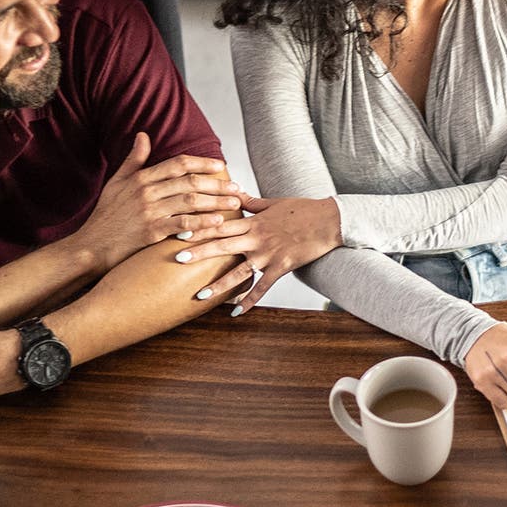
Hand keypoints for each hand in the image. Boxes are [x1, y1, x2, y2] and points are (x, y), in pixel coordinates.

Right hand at [71, 132, 240, 269]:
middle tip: (236, 187)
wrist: (92, 245)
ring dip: (215, 201)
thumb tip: (143, 135)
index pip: (177, 164)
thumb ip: (133, 160)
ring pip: (190, 201)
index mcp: (140, 178)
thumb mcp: (116, 183)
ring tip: (234, 203)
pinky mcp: (151, 231)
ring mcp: (149, 211)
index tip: (220, 165)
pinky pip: (182, 224)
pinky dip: (201, 222)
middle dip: (216, 183)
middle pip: (189, 181)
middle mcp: (146, 191)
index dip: (201, 163)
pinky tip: (217, 222)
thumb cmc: (106, 215)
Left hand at [176, 195, 340, 311]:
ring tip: (199, 295)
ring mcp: (269, 255)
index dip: (199, 228)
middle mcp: (257, 239)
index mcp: (253, 222)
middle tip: (177, 259)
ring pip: (238, 272)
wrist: (329, 221)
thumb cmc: (302, 210)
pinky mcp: (281, 268)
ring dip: (218, 285)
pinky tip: (235, 313)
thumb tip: (233, 192)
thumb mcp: (273, 203)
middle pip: (222, 246)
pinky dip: (249, 301)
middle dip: (199, 253)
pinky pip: (262, 288)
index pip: (221, 224)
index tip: (179, 231)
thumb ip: (250, 203)